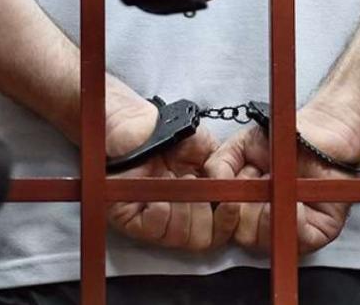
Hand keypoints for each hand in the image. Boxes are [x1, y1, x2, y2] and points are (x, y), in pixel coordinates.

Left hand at [105, 83, 238, 250]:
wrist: (128, 121)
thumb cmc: (160, 131)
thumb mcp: (201, 144)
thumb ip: (221, 168)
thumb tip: (230, 189)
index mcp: (197, 197)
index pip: (220, 226)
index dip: (228, 218)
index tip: (229, 201)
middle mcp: (176, 211)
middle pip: (203, 238)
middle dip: (205, 213)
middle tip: (197, 187)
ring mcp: (152, 216)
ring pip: (180, 237)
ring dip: (184, 211)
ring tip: (178, 184)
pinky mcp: (128, 216)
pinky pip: (152, 230)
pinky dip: (160, 215)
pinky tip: (159, 197)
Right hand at [204, 106, 359, 254]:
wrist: (322, 132)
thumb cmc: (284, 139)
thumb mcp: (240, 144)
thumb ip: (219, 163)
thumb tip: (212, 186)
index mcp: (242, 203)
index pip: (223, 223)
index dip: (222, 211)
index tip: (227, 195)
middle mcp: (263, 220)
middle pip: (241, 235)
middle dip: (246, 210)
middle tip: (256, 184)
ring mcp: (288, 228)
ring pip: (265, 239)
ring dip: (268, 211)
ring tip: (276, 185)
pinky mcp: (316, 232)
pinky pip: (299, 238)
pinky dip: (295, 219)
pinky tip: (296, 199)